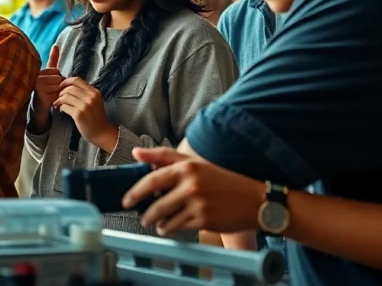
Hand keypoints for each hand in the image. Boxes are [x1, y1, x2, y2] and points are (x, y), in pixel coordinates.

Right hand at [34, 45, 63, 112]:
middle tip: (50, 92)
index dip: (57, 79)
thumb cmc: (46, 91)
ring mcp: (37, 85)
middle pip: (58, 78)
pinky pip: (57, 93)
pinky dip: (57, 99)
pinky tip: (50, 101)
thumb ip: (53, 59)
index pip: (57, 71)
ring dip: (58, 93)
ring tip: (50, 96)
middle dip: (58, 86)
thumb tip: (56, 44)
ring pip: (58, 85)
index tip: (49, 85)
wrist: (40, 109)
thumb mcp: (50, 74)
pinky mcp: (40, 94)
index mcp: (39, 70)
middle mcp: (36, 76)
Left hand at [54, 77, 118, 151]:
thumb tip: (68, 86)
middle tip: (59, 97)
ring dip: (59, 100)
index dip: (66, 81)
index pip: (77, 80)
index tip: (61, 86)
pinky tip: (62, 110)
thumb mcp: (94, 101)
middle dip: (61, 92)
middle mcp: (90, 97)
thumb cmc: (96, 117)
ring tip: (58, 104)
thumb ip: (85, 92)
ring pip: (66, 96)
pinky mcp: (79, 115)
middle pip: (70, 88)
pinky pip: (65, 106)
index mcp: (94, 92)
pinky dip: (61, 107)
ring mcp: (85, 106)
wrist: (102, 133)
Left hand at [123, 147, 265, 235]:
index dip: (135, 192)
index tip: (126, 200)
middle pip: (157, 204)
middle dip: (146, 214)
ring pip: (167, 219)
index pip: (152, 180)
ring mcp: (198, 204)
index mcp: (186, 168)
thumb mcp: (194, 163)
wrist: (255, 199)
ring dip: (158, 224)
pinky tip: (171, 227)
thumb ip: (164, 156)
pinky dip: (171, 229)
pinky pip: (179, 228)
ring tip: (157, 223)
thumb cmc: (222, 180)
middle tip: (142, 217)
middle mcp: (191, 185)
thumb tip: (136, 153)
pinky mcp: (204, 220)